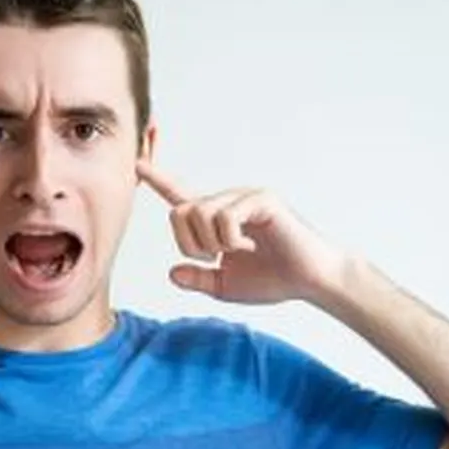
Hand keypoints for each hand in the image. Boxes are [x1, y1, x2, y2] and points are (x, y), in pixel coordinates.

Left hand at [137, 160, 348, 304]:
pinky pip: (225, 217)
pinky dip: (231, 240)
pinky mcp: (261, 200)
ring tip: (236, 253)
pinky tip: (250, 247)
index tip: (137, 162)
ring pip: (199, 213)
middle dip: (189, 244)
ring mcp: (244, 197)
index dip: (158, 179)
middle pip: (180, 212)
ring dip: (211, 244)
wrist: (310, 281)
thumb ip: (197, 279)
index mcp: (216, 219)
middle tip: (214, 259)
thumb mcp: (225, 286)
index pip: (180, 197)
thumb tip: (172, 272)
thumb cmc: (273, 279)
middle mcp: (227, 202)